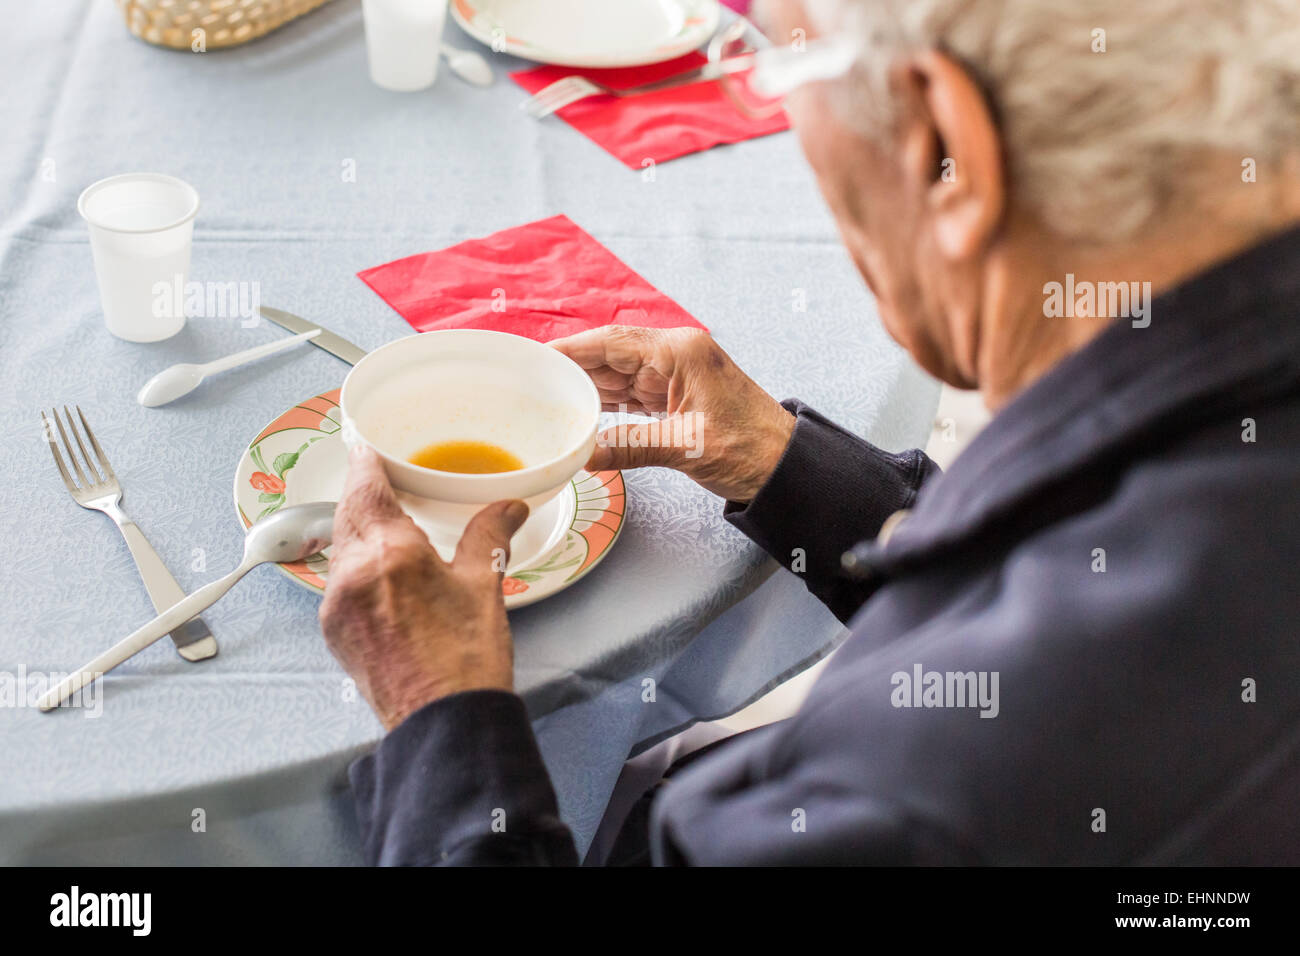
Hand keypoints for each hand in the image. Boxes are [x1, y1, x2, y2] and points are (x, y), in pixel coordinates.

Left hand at [318, 446, 528, 730]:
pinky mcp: (334, 631)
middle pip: (347, 515)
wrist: (442, 724)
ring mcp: (337, 605)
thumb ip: (488, 535)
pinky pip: (338, 582)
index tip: (367, 449)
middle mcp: (353, 573)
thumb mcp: (482, 586)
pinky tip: (381, 574)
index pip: (365, 487)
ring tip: (386, 528)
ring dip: (357, 531)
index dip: (365, 463)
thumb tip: (507, 508)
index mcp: (391, 552)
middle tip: (381, 482)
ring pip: (339, 548)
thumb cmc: (464, 662)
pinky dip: (355, 566)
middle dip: (362, 495)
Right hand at [550, 326, 794, 502]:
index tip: (535, 356)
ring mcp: (675, 375)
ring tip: (544, 396)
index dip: (569, 349)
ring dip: (585, 386)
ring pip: (617, 374)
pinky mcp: (676, 396)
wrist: (785, 467)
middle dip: (571, 367)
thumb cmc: (750, 449)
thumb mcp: (685, 447)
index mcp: (679, 352)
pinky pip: (630, 393)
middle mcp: (675, 355)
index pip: (611, 342)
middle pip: (609, 354)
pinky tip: (579, 411)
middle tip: (528, 380)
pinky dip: (605, 403)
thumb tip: (584, 456)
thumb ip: (630, 446)